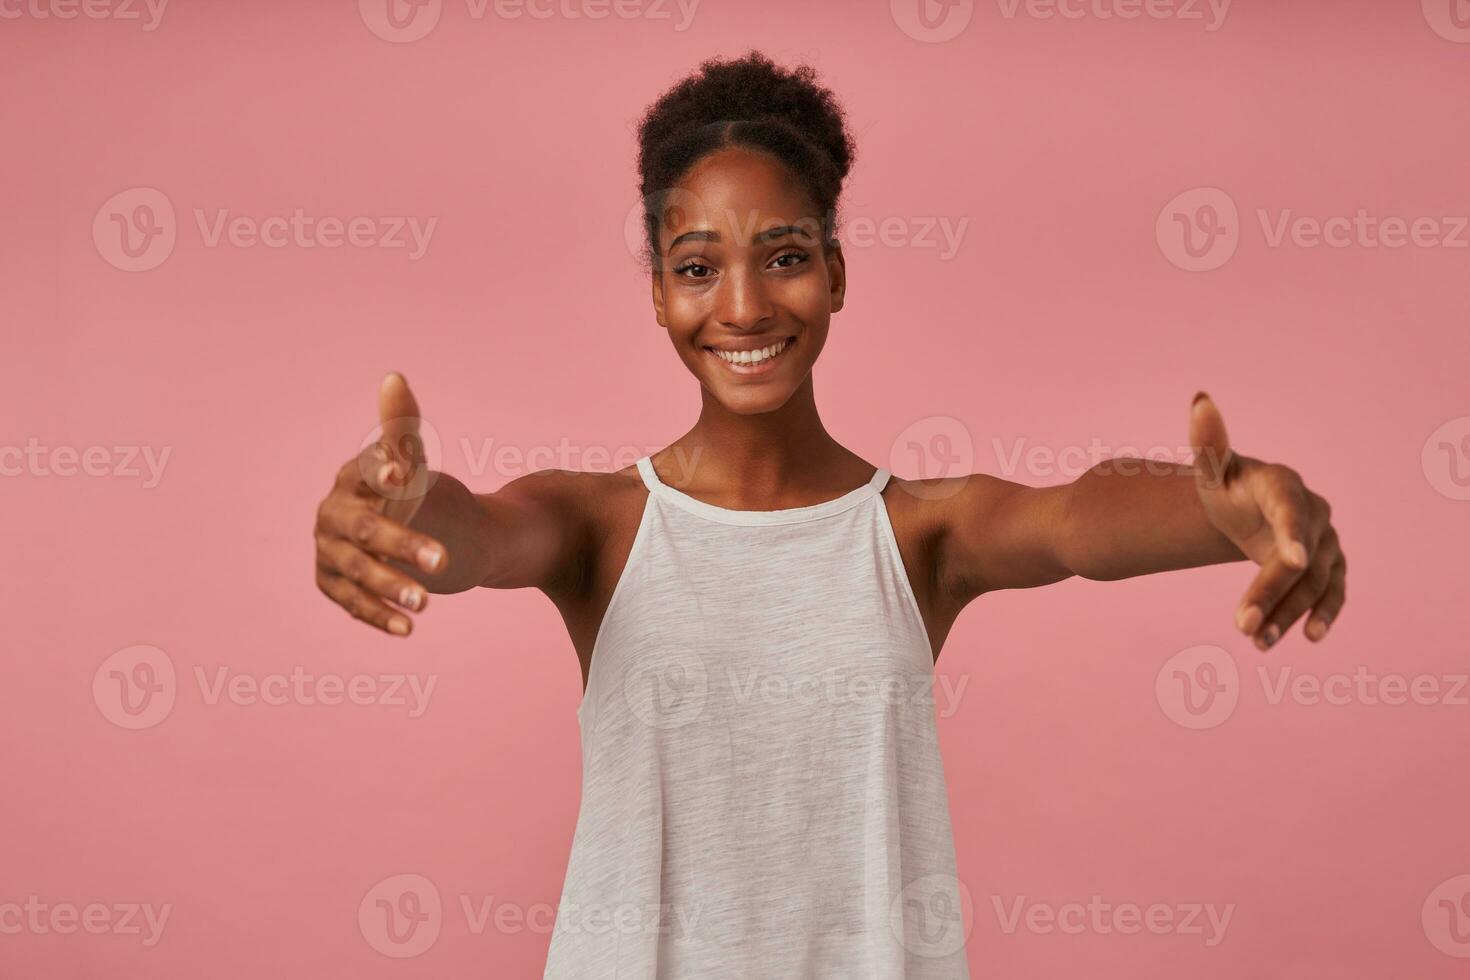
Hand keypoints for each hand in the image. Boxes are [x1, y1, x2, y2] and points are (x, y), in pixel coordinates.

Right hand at [313, 372, 446, 635]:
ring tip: (426, 602)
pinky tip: (409, 629)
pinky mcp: (332, 584)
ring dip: (389, 587)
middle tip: (441, 561)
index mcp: (353, 477)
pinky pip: (353, 603)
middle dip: (401, 544)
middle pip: (366, 530)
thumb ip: (402, 426)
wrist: (405, 533)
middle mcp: (334, 514)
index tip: (406, 476)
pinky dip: (379, 616)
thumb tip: (393, 378)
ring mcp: (329, 551)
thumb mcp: (412, 463)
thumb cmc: (408, 492)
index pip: (367, 471)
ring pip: (357, 571)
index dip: (385, 472)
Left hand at [1188, 391, 1346, 650]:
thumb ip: (1208, 444)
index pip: (1289, 510)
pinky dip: (1325, 614)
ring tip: (1257, 641)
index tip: (1291, 561)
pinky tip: (1310, 638)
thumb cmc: (1226, 484)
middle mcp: (1313, 511)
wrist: (1247, 507)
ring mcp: (1326, 539)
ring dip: (1289, 613)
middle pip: (1297, 557)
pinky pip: (1333, 591)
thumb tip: (1199, 400)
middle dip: (1270, 592)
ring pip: (1314, 581)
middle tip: (1241, 627)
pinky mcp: (1331, 565)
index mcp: (1282, 485)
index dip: (1292, 534)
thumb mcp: (1212, 470)